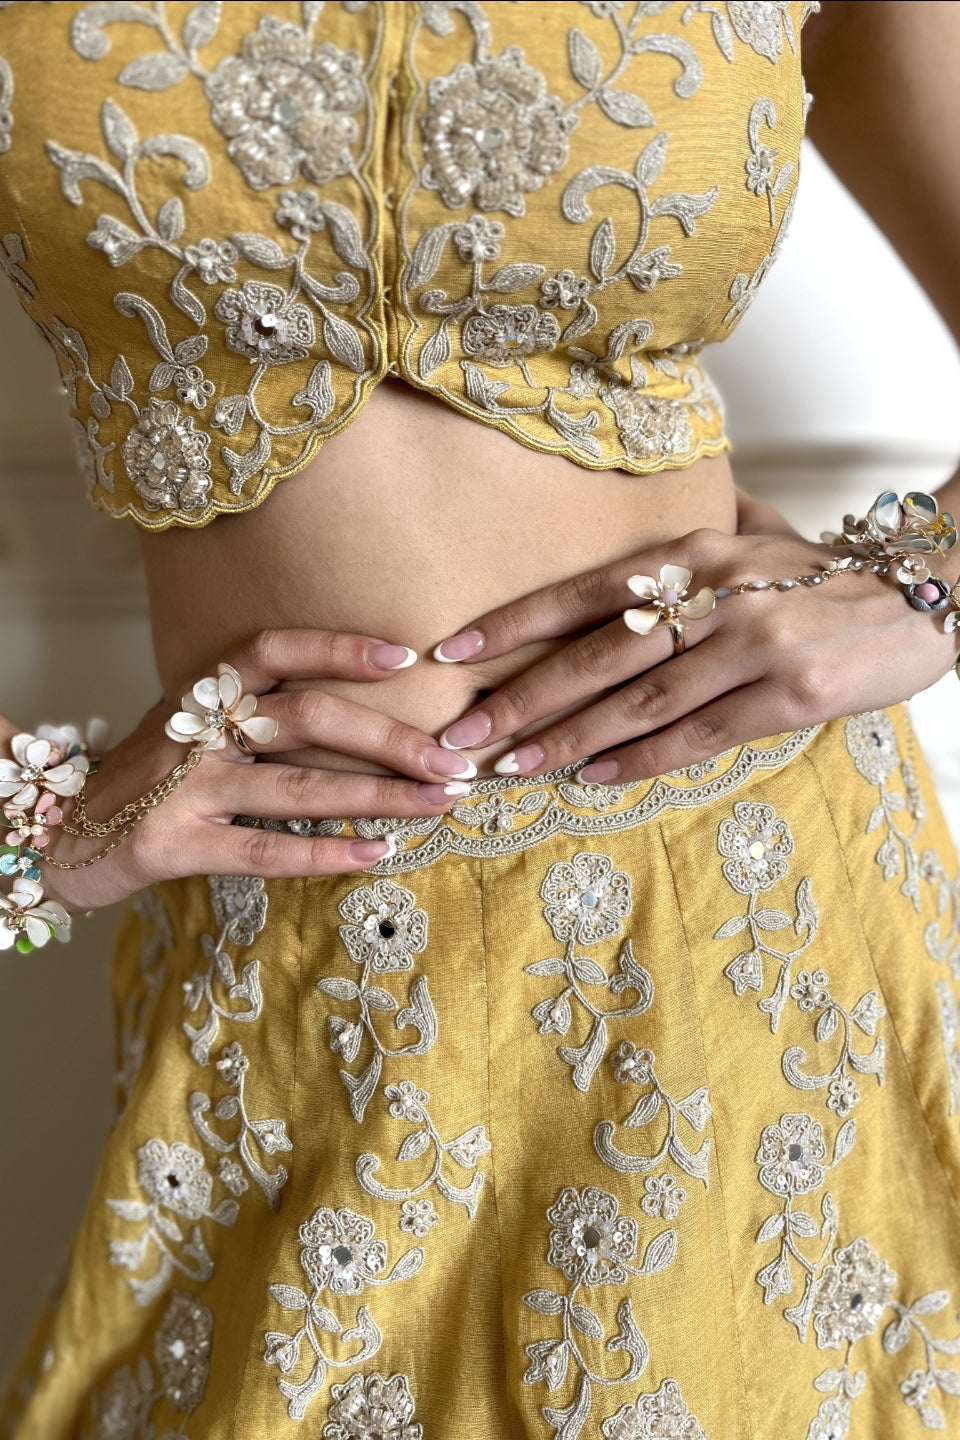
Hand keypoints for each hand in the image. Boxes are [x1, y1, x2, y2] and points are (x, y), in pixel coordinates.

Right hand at [38, 629, 474, 911]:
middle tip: (454, 759)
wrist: (59, 832)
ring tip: (440, 801)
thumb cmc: (150, 776)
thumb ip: (255, 714)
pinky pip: (265, 849)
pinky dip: (327, 853)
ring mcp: (184, 788)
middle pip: (308, 717)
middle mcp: (198, 730)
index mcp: (204, 690)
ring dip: (380, 795)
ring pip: (298, 786)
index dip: (340, 648)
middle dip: (391, 738)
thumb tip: (361, 717)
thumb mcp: (193, 725)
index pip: (277, 649)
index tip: (407, 658)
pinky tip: (377, 853)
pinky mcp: (175, 845)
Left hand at [433, 524, 959, 782]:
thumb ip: (688, 542)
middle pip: (599, 654)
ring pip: (640, 702)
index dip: (516, 621)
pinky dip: (641, 760)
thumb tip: (619, 546)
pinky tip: (594, 778)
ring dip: (568, 739)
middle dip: (523, 697)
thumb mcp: (754, 536)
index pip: (584, 590)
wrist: (925, 594)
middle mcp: (717, 592)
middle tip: (464, 734)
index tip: (455, 650)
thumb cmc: (822, 573)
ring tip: (513, 767)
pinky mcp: (789, 695)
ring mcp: (754, 645)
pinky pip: (698, 736)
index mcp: (696, 552)